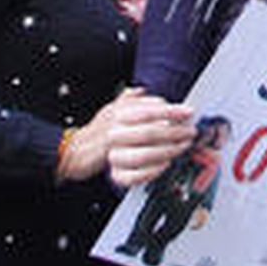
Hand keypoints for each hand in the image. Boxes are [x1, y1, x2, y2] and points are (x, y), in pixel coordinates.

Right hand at [58, 86, 178, 182]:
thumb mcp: (113, 107)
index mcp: (119, 113)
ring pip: (145, 154)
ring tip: (183, 147)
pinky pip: (136, 175)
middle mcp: (115, 131)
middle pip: (150, 132)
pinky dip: (153, 170)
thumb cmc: (101, 127)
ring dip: (168, 151)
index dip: (172, 111)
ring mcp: (113, 152)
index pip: (149, 110)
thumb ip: (130, 98)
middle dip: (175, 133)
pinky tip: (166, 163)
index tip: (189, 112)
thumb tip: (144, 90)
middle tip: (191, 132)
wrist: (76, 150)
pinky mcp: (113, 171)